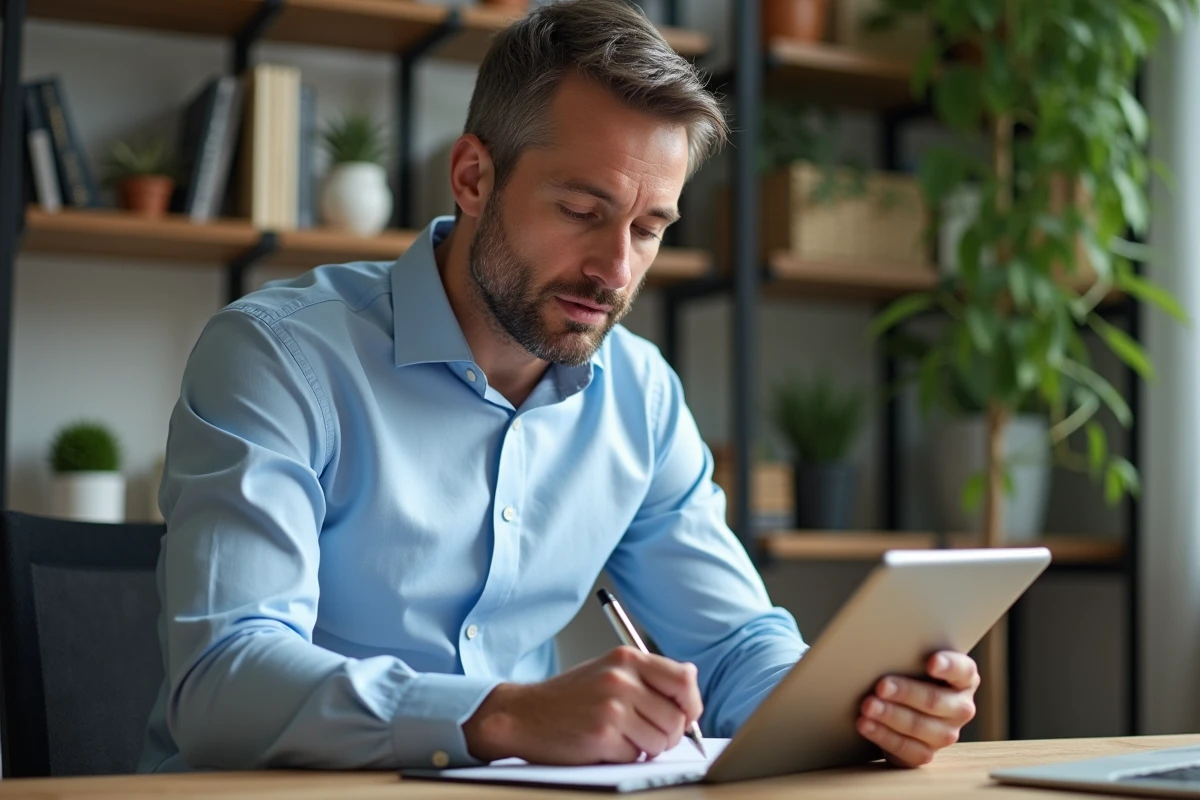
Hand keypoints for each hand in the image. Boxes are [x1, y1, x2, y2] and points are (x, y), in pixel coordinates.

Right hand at [463, 646, 702, 764]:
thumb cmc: (569, 696)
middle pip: (676, 718)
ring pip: (660, 741)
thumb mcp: (609, 670)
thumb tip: (691, 678)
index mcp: (626, 658)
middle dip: (668, 734)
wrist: (523, 714)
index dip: (691, 704)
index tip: (686, 716)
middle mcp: (621, 679)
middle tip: (645, 734)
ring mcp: (611, 708)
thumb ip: (648, 674)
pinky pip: (635, 756)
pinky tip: (603, 744)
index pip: (683, 679)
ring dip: (646, 747)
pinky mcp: (601, 736)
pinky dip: (624, 756)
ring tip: (622, 737)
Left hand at [856, 651, 978, 767]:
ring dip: (890, 715)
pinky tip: (866, 725)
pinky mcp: (927, 754)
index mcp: (964, 679)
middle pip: (934, 701)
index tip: (931, 663)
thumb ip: (909, 656)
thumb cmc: (908, 675)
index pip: (963, 670)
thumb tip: (880, 647)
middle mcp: (960, 707)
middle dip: (905, 693)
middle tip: (881, 686)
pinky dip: (883, 735)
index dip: (948, 666)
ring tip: (868, 706)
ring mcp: (947, 733)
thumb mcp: (913, 662)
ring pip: (919, 726)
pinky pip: (907, 748)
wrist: (901, 707)